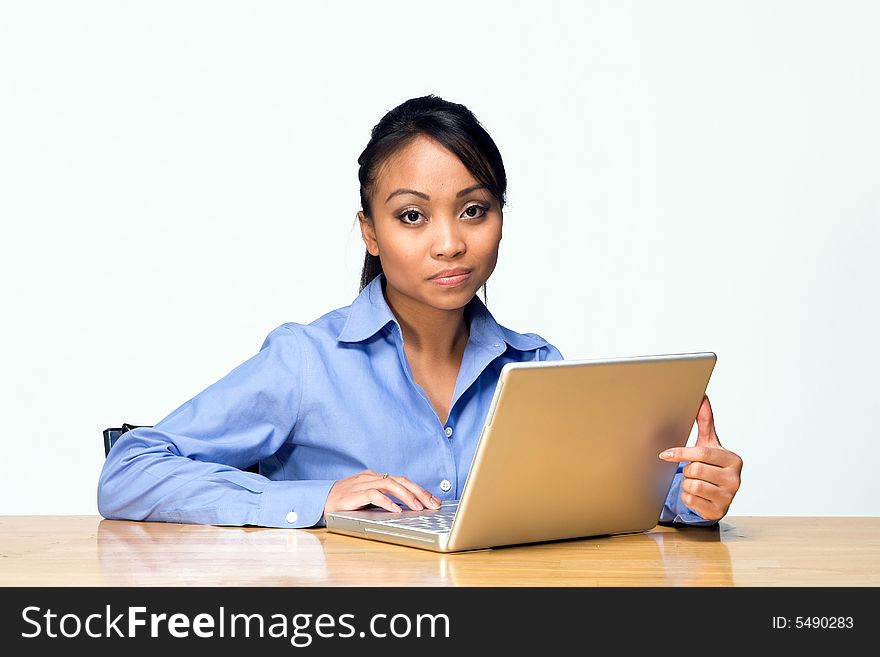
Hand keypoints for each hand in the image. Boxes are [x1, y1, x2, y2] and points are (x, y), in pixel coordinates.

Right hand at [324, 469, 440, 514]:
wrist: (319, 501)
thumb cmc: (344, 502)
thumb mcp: (368, 499)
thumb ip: (384, 499)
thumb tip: (406, 508)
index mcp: (376, 477)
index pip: (402, 480)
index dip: (420, 489)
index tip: (434, 500)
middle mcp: (372, 477)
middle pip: (401, 480)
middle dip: (420, 492)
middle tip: (433, 503)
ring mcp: (363, 483)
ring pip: (391, 484)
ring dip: (407, 496)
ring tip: (419, 507)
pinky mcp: (355, 493)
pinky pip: (374, 494)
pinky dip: (387, 502)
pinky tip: (397, 510)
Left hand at [658, 394, 742, 520]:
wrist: (718, 493)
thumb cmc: (712, 464)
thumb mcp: (709, 443)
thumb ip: (706, 421)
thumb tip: (702, 396)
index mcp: (734, 459)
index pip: (702, 454)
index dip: (681, 454)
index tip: (665, 454)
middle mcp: (736, 479)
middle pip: (694, 470)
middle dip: (686, 470)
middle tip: (692, 470)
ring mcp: (729, 497)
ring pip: (691, 486)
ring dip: (686, 484)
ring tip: (695, 481)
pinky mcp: (718, 511)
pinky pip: (690, 501)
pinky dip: (687, 497)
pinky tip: (697, 494)